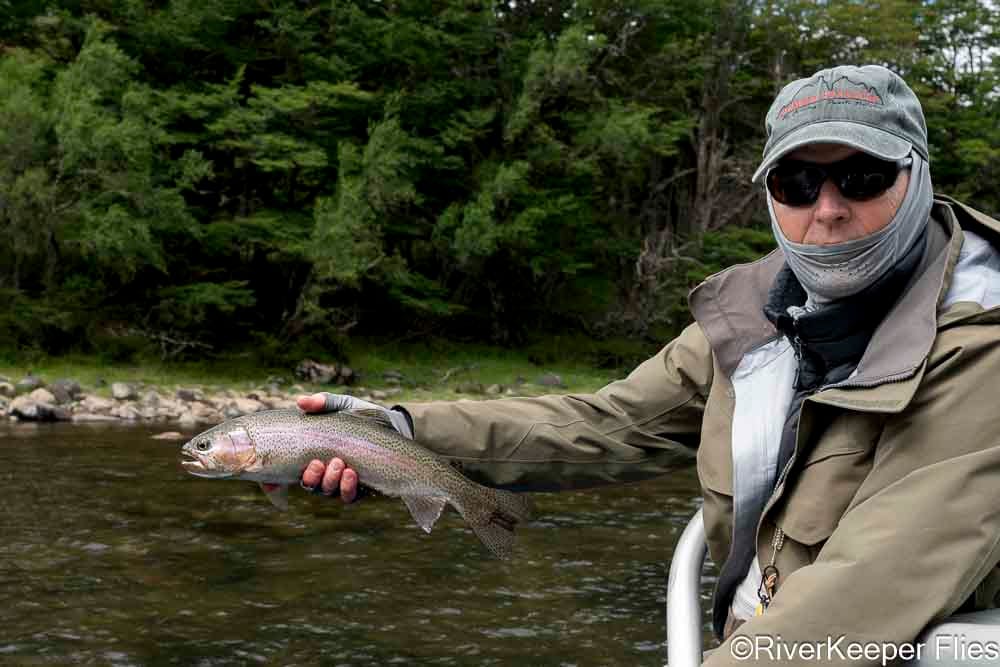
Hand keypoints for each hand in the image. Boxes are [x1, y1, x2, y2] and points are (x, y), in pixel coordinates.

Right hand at [296, 392, 413, 502]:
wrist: (393, 424)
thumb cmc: (362, 416)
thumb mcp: (343, 405)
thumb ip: (323, 402)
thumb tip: (300, 401)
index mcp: (316, 455)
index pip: (297, 473)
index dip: (290, 477)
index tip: (300, 466)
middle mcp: (327, 473)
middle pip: (311, 486)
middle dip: (313, 477)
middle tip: (319, 462)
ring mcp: (343, 482)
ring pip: (329, 492)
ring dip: (330, 481)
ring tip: (339, 463)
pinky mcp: (362, 489)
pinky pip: (350, 496)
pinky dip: (348, 487)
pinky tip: (352, 473)